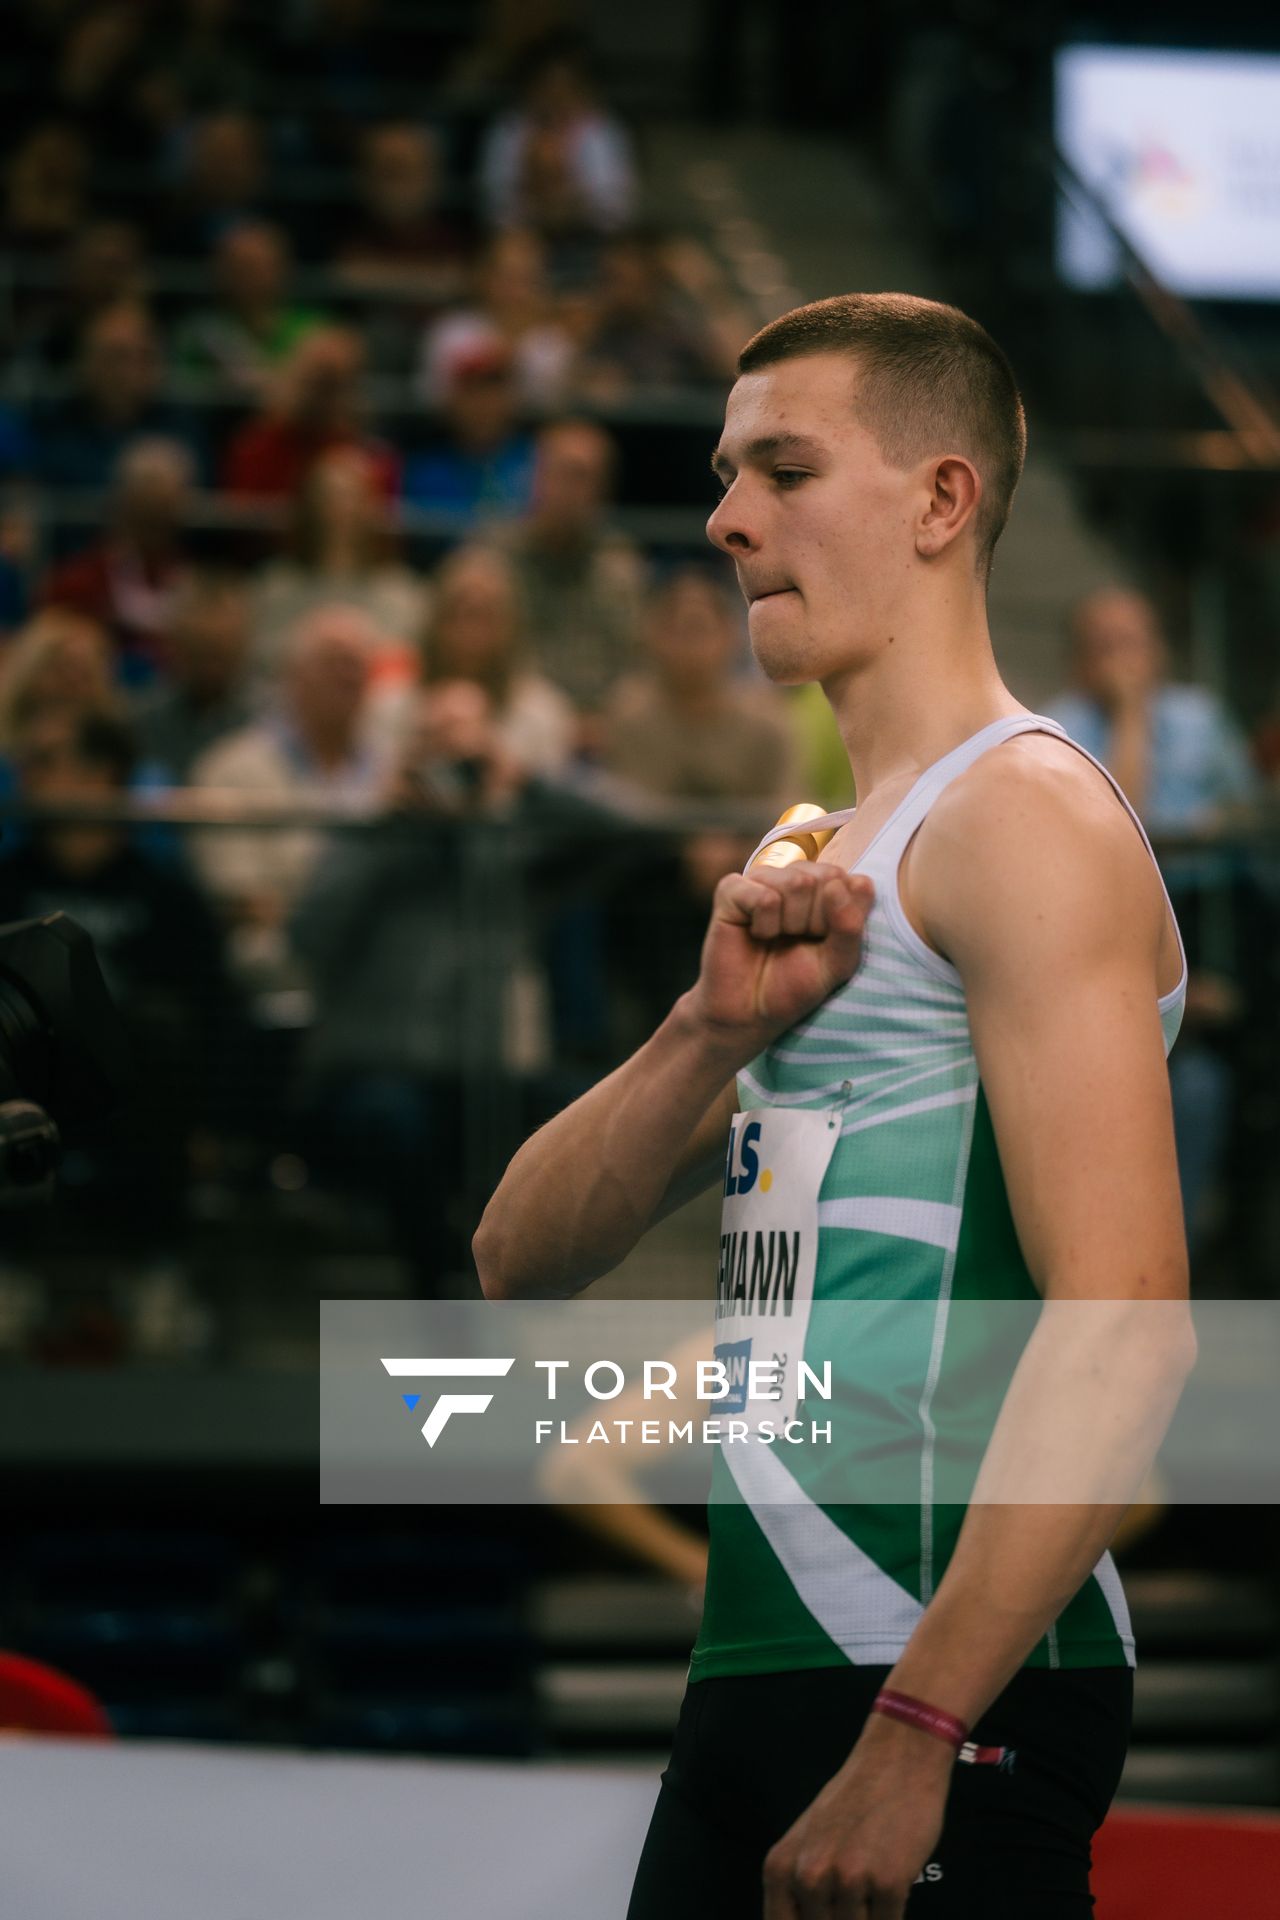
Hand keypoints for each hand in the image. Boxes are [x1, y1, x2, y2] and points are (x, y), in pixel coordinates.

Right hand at [685, 863, 872, 1062]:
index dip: (844, 920)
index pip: (855, 883)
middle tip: (797, 941)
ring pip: (796, 883)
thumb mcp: (838, 963)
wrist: (750, 1013)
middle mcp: (797, 875)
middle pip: (826, 878)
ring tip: (776, 939)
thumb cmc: (795, 985)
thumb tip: (843, 884)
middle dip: (816, 921)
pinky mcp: (732, 889)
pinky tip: (756, 934)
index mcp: (829, 888)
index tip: (825, 942)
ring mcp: (763, 879)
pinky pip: (764, 897)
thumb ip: (850, 926)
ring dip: (790, 924)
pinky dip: (765, 925)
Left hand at [763, 1721, 949, 1918]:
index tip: (827, 1913)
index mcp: (781, 1868)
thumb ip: (799, 1892)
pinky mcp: (887, 1883)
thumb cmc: (854, 1803)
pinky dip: (893, 1915)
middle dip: (843, 1917)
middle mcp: (808, 1876)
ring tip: (873, 1881)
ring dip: (868, 1915)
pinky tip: (894, 1884)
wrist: (897, 1760)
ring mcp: (848, 1879)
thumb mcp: (808, 1843)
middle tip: (855, 1888)